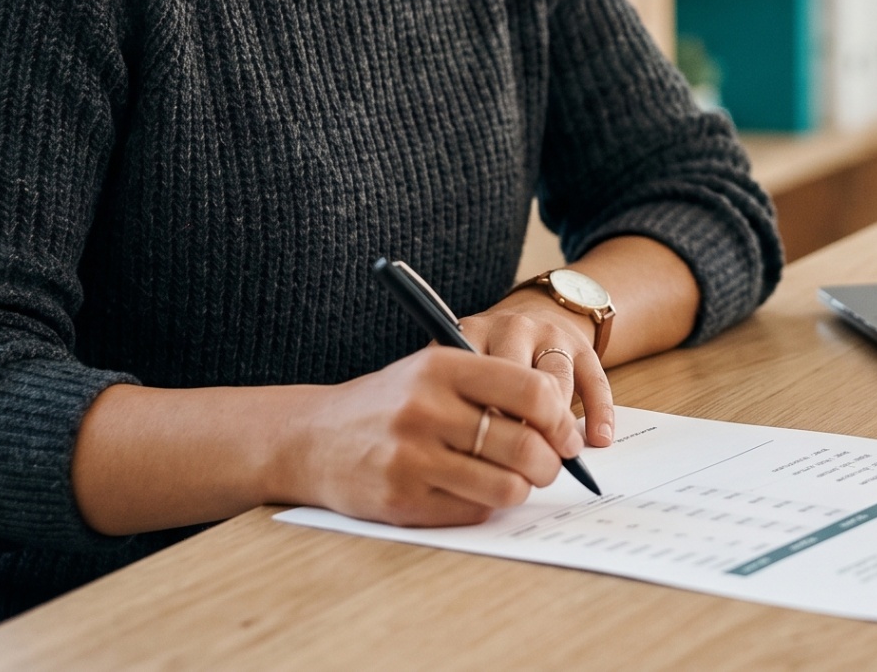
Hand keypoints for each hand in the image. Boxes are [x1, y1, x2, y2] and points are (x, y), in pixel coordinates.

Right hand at [277, 347, 579, 526]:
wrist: (310, 438)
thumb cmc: (387, 404)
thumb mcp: (431, 371)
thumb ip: (491, 386)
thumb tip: (561, 422)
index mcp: (441, 366)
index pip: (532, 390)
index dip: (561, 417)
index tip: (566, 432)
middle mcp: (425, 409)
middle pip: (526, 445)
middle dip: (551, 462)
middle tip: (550, 464)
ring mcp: (411, 458)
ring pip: (507, 486)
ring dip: (523, 488)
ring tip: (517, 480)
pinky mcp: (402, 501)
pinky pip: (474, 511)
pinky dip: (487, 504)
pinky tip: (475, 490)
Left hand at [462, 289, 615, 448]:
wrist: (533, 312)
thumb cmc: (489, 353)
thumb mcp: (462, 364)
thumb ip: (456, 395)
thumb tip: (459, 455)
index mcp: (475, 335)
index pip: (473, 380)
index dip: (480, 422)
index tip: (482, 458)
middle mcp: (513, 329)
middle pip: (517, 381)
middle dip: (521, 428)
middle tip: (519, 467)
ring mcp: (551, 335)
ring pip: (556, 380)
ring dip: (556, 424)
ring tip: (555, 459)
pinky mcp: (583, 347)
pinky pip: (593, 381)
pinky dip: (599, 411)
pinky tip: (599, 438)